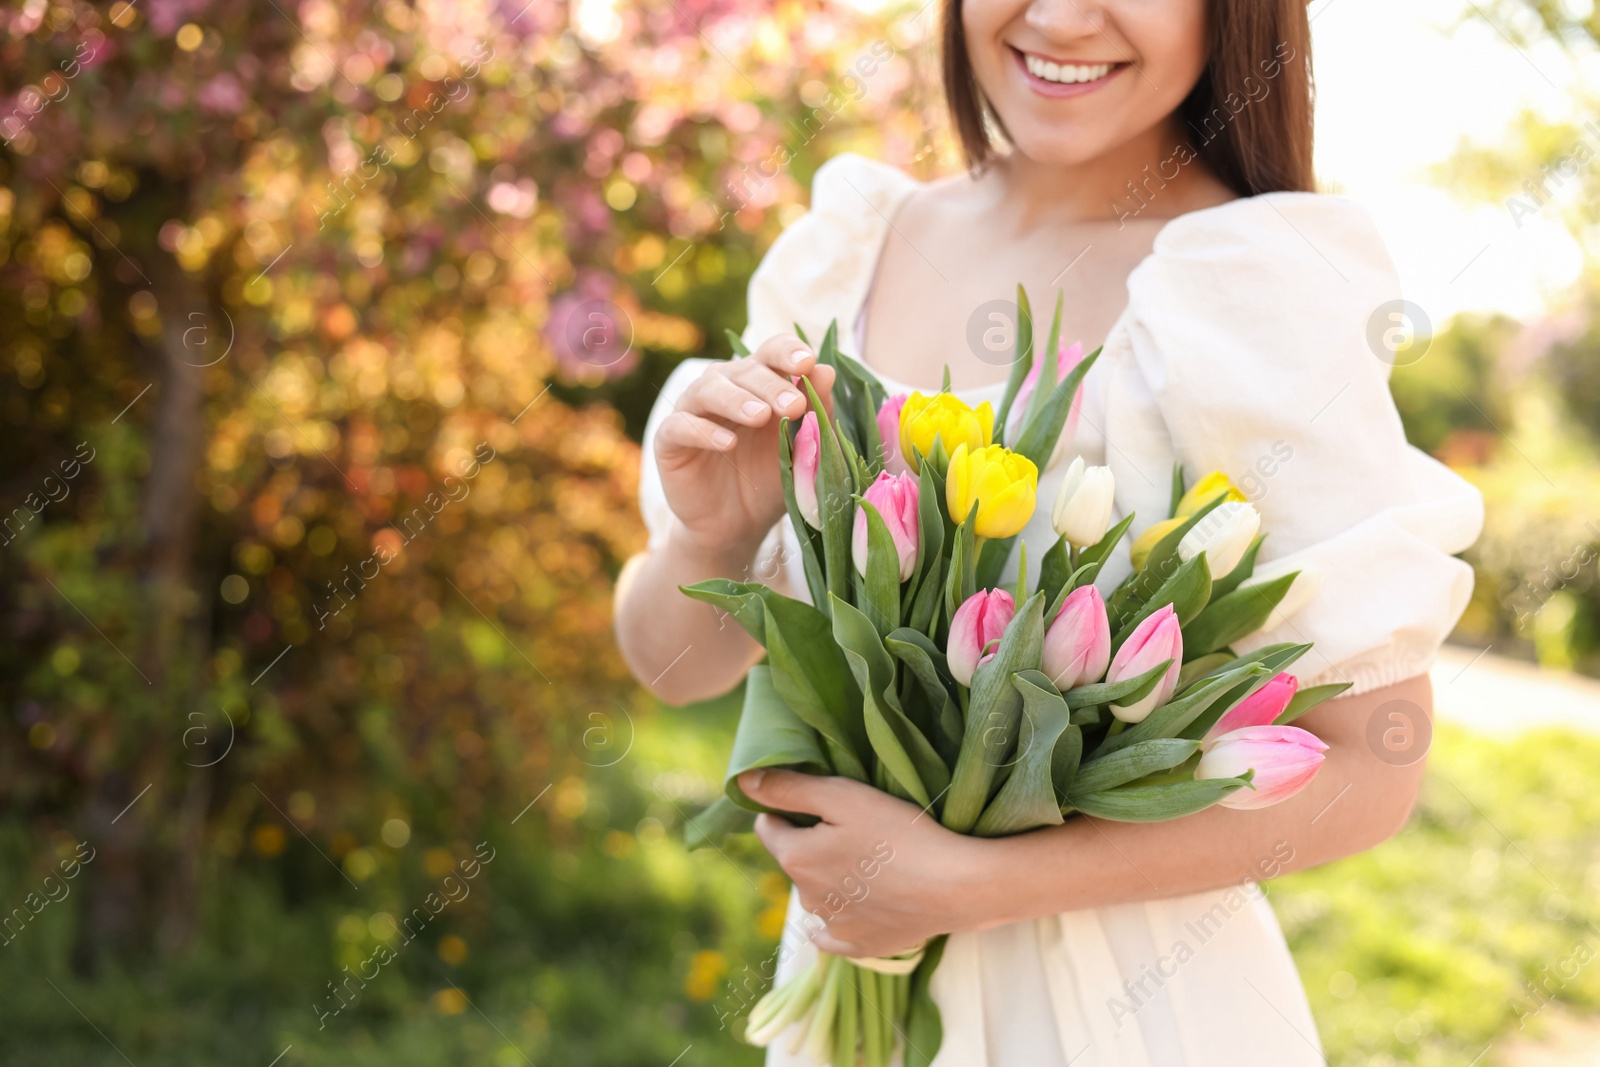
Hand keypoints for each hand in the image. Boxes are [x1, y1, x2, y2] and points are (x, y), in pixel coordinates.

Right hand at [655, 335, 834, 557]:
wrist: (737, 526)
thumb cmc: (771, 481)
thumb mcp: (801, 450)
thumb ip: (815, 414)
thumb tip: (827, 371)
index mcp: (758, 383)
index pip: (771, 352)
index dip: (787, 352)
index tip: (807, 362)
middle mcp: (724, 388)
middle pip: (744, 370)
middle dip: (771, 385)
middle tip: (793, 405)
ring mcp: (692, 411)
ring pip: (708, 389)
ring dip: (736, 399)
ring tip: (760, 417)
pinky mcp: (668, 440)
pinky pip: (680, 426)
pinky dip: (703, 431)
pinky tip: (728, 444)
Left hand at [740, 769, 996, 958]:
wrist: (955, 886)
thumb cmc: (899, 833)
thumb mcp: (843, 797)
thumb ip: (790, 789)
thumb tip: (743, 782)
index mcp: (796, 859)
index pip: (768, 828)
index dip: (787, 810)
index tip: (819, 803)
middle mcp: (806, 899)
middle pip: (796, 859)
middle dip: (813, 843)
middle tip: (855, 828)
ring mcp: (833, 928)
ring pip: (818, 892)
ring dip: (832, 876)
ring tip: (873, 860)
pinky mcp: (859, 948)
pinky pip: (835, 932)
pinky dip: (843, 915)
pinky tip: (863, 902)